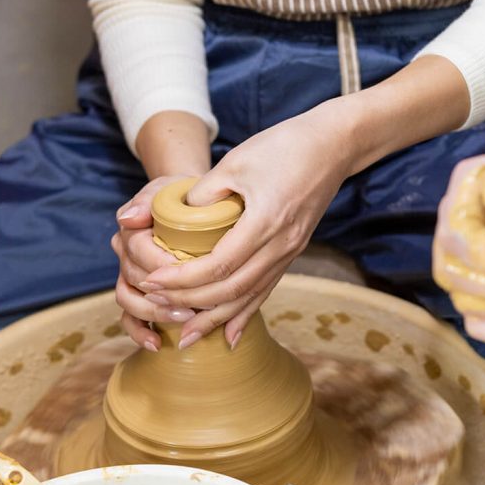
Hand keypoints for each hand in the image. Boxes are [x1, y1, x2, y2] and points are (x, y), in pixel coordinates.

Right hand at [112, 176, 197, 351]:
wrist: (187, 206)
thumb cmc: (182, 197)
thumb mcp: (170, 188)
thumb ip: (149, 199)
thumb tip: (127, 218)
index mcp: (131, 229)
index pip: (139, 249)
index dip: (162, 263)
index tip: (191, 270)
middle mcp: (124, 254)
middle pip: (134, 279)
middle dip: (164, 294)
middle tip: (196, 303)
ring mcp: (128, 276)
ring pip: (129, 301)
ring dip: (155, 314)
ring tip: (185, 319)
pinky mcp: (137, 293)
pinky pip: (129, 318)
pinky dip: (139, 333)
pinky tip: (156, 344)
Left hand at [142, 101, 354, 348]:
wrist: (333, 146)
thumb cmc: (283, 147)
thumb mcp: (235, 162)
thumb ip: (204, 193)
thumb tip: (176, 220)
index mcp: (265, 221)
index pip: (217, 265)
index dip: (182, 278)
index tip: (152, 280)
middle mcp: (281, 244)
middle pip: (231, 289)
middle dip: (190, 302)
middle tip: (156, 304)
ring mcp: (290, 251)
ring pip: (249, 296)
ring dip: (215, 318)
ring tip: (187, 337)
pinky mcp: (293, 251)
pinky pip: (265, 289)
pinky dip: (244, 313)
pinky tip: (229, 334)